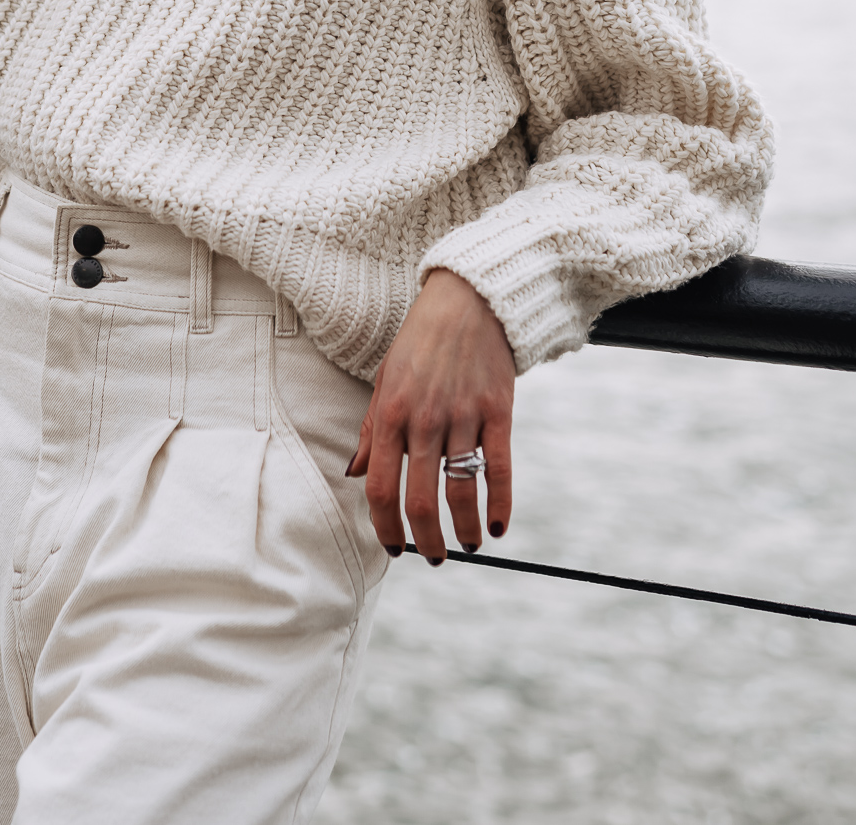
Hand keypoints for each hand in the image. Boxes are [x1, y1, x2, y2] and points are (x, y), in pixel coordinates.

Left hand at [347, 269, 514, 562]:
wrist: (469, 299)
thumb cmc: (421, 341)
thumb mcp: (385, 378)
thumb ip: (372, 430)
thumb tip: (356, 474)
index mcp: (391, 413)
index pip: (381, 487)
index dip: (385, 527)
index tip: (395, 547)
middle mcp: (424, 419)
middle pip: (419, 499)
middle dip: (425, 540)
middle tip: (433, 556)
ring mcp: (463, 416)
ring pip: (460, 491)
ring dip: (462, 531)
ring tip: (465, 546)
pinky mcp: (497, 411)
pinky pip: (499, 469)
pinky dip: (499, 505)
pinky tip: (496, 528)